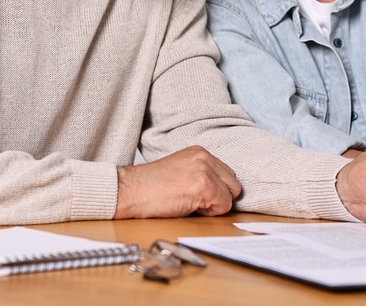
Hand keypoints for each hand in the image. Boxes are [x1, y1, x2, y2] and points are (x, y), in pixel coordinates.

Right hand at [115, 145, 240, 218]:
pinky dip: (210, 213)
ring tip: (190, 203)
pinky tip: (189, 206)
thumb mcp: (181, 170)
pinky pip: (223, 206)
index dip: (216, 190)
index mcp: (199, 152)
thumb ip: (202, 174)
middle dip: (219, 197)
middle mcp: (205, 158)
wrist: (131, 191)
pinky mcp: (204, 186)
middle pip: (233, 184)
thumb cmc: (150, 187)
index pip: (227, 174)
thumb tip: (221, 191)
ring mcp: (205, 171)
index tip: (199, 195)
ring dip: (214, 205)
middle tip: (195, 201)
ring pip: (231, 196)